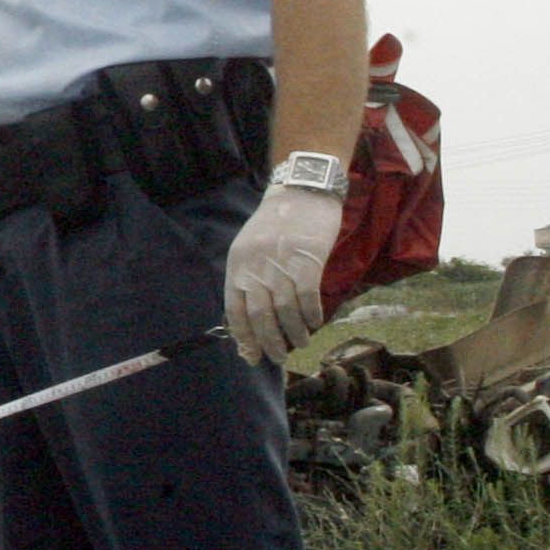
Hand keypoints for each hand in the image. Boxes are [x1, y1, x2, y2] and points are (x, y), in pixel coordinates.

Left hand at [225, 184, 342, 363]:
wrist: (302, 191)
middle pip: (259, 314)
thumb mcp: (250, 247)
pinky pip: (307, 296)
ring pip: (284, 310)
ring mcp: (281, 262)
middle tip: (278, 358)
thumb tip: (252, 318)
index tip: (251, 356)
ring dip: (293, 332)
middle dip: (268, 341)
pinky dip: (311, 315)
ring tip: (300, 342)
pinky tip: (314, 323)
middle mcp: (255, 265)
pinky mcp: (307, 259)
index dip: (243, 336)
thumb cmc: (277, 223)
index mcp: (238, 264)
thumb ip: (249, 277)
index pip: (235, 309)